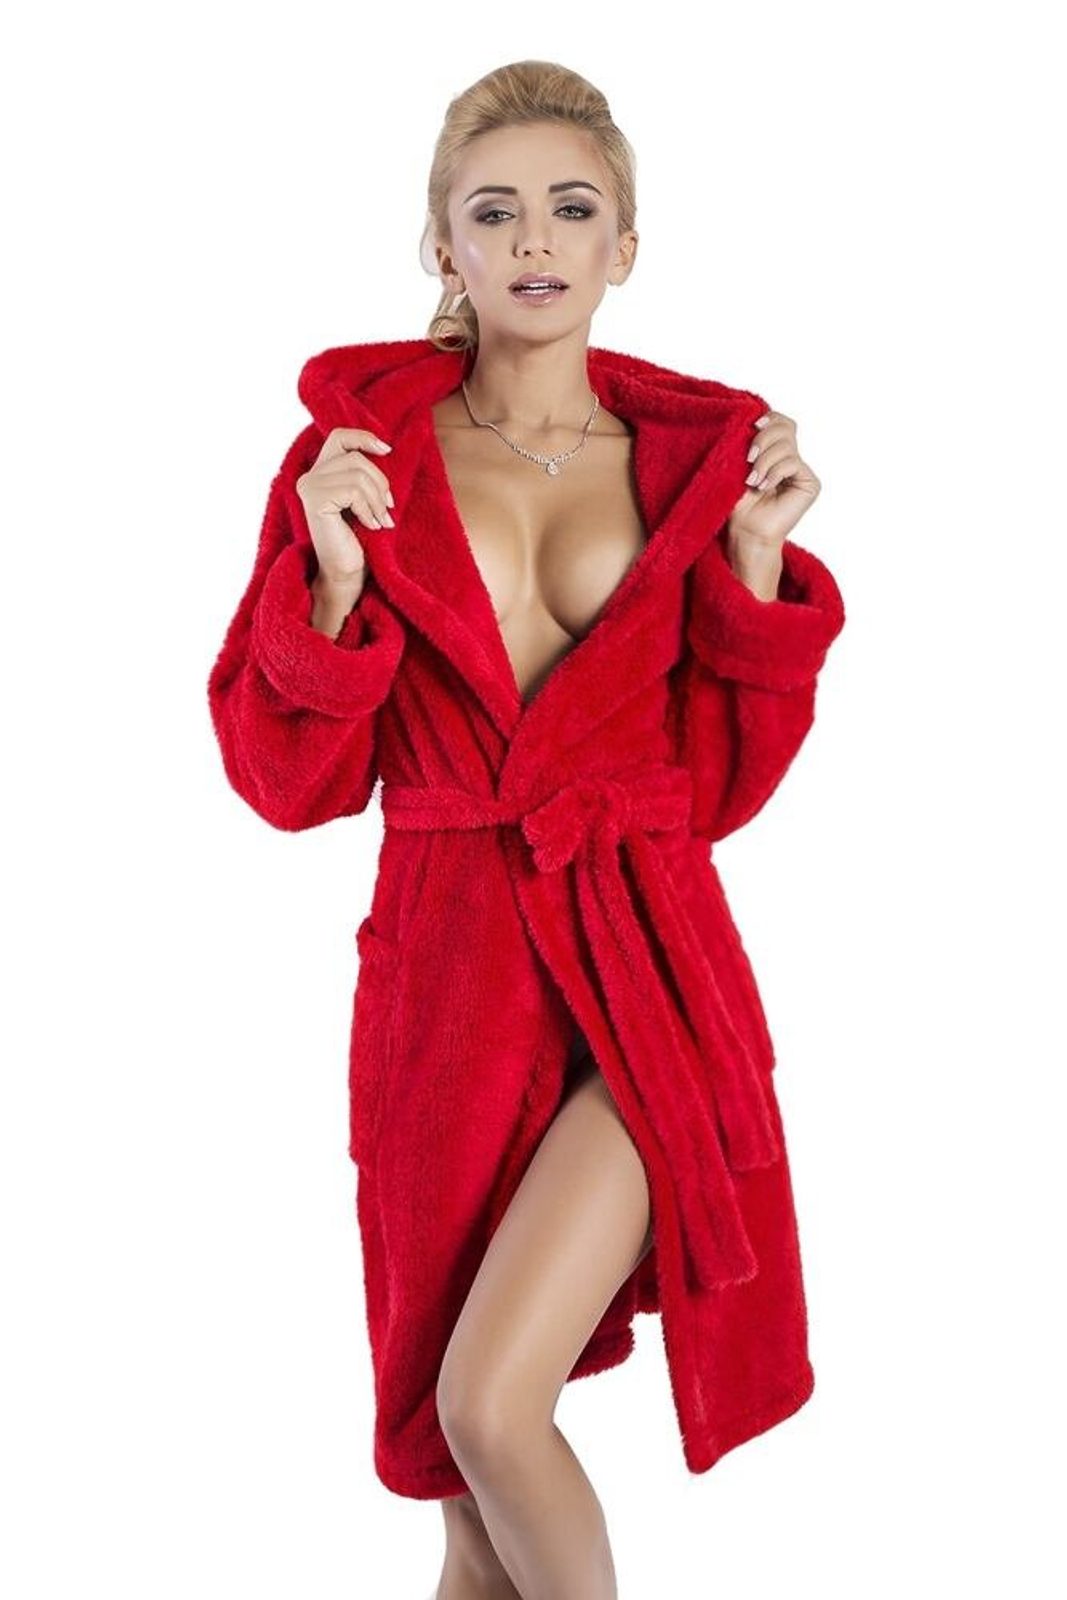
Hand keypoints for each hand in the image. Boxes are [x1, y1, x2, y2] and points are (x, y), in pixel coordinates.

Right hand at [295, 428, 395, 584]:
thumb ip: (364, 475)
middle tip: (388, 510)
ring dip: (377, 500)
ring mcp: (309, 488)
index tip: (387, 450)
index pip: (339, 437)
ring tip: (381, 521)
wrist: (346, 574)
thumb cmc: (358, 540)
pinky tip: (370, 526)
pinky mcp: (315, 501)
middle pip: (355, 459)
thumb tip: (385, 448)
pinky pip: (353, 492)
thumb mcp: (364, 500)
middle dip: (380, 484)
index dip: (364, 437)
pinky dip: (368, 510)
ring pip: (357, 475)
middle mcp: (309, 477)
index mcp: (320, 474)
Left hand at [728, 410, 820, 549]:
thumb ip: (750, 442)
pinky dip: (774, 472)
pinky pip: (793, 463)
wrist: (745, 531)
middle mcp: (790, 459)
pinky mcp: (810, 483)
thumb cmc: (738, 503)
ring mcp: (801, 471)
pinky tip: (764, 487)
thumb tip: (756, 419)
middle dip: (763, 439)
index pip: (781, 422)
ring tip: (752, 480)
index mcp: (774, 452)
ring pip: (787, 446)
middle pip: (786, 428)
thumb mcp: (739, 465)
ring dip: (764, 461)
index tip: (752, 425)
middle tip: (748, 458)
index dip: (770, 419)